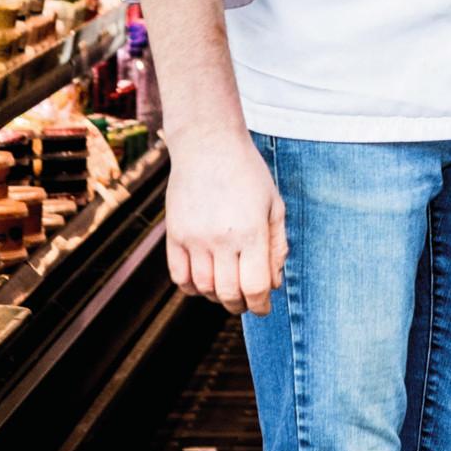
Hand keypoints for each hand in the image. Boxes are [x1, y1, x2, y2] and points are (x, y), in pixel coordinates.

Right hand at [164, 128, 287, 316]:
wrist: (207, 144)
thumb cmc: (247, 173)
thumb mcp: (273, 204)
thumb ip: (277, 246)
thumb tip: (273, 283)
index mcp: (251, 231)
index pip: (255, 286)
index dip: (261, 305)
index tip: (263, 306)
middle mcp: (221, 238)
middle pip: (229, 293)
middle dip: (241, 305)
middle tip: (246, 302)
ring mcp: (194, 237)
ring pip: (203, 288)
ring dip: (217, 297)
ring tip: (226, 291)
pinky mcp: (174, 233)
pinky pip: (179, 276)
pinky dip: (191, 287)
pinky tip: (203, 281)